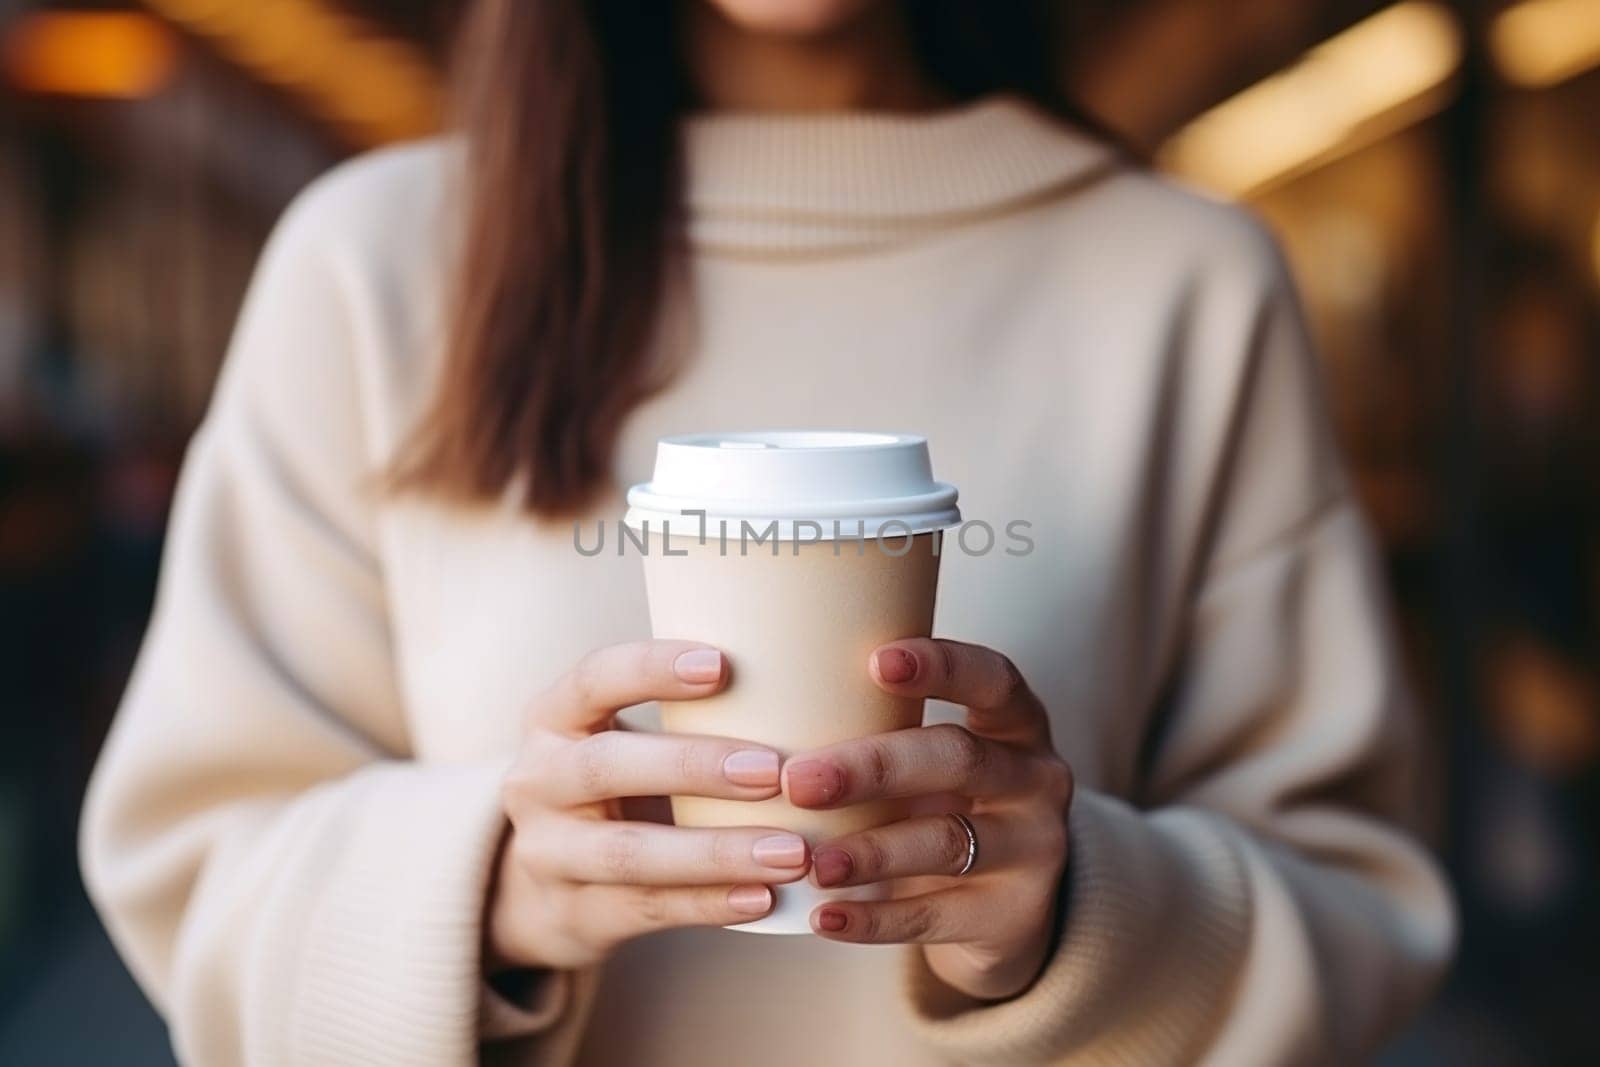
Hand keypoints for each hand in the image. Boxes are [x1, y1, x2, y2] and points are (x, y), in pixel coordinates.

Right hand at [489, 640, 810, 970]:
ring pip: (629, 853)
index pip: (594, 678)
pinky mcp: (572, 916)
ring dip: (716, 853)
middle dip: (694, 767)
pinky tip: (764, 897)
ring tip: (792, 852)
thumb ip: (686, 715)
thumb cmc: (614, 788)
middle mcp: (536, 782)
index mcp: (553, 719)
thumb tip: (804, 676)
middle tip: (775, 772)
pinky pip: (645, 909)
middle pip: (606, 766)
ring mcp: (547, 854)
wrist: (537, 888)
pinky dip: (709, 904)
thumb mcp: (617, 739)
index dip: (651, 669)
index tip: (721, 665)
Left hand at [784, 639, 1072, 1000]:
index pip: (994, 679)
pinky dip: (876, 919)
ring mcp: (1032, 849)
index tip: (876, 661)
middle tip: (800, 781)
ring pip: (948, 843)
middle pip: (958, 759)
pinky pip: (937, 916)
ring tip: (812, 862)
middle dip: (874, 767)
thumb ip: (879, 726)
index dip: (942, 667)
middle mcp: (1034, 779)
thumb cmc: (942, 805)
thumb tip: (764, 693)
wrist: (1003, 909)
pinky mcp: (1012, 916)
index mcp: (1017, 723)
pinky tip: (824, 917)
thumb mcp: (931, 760)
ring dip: (873, 852)